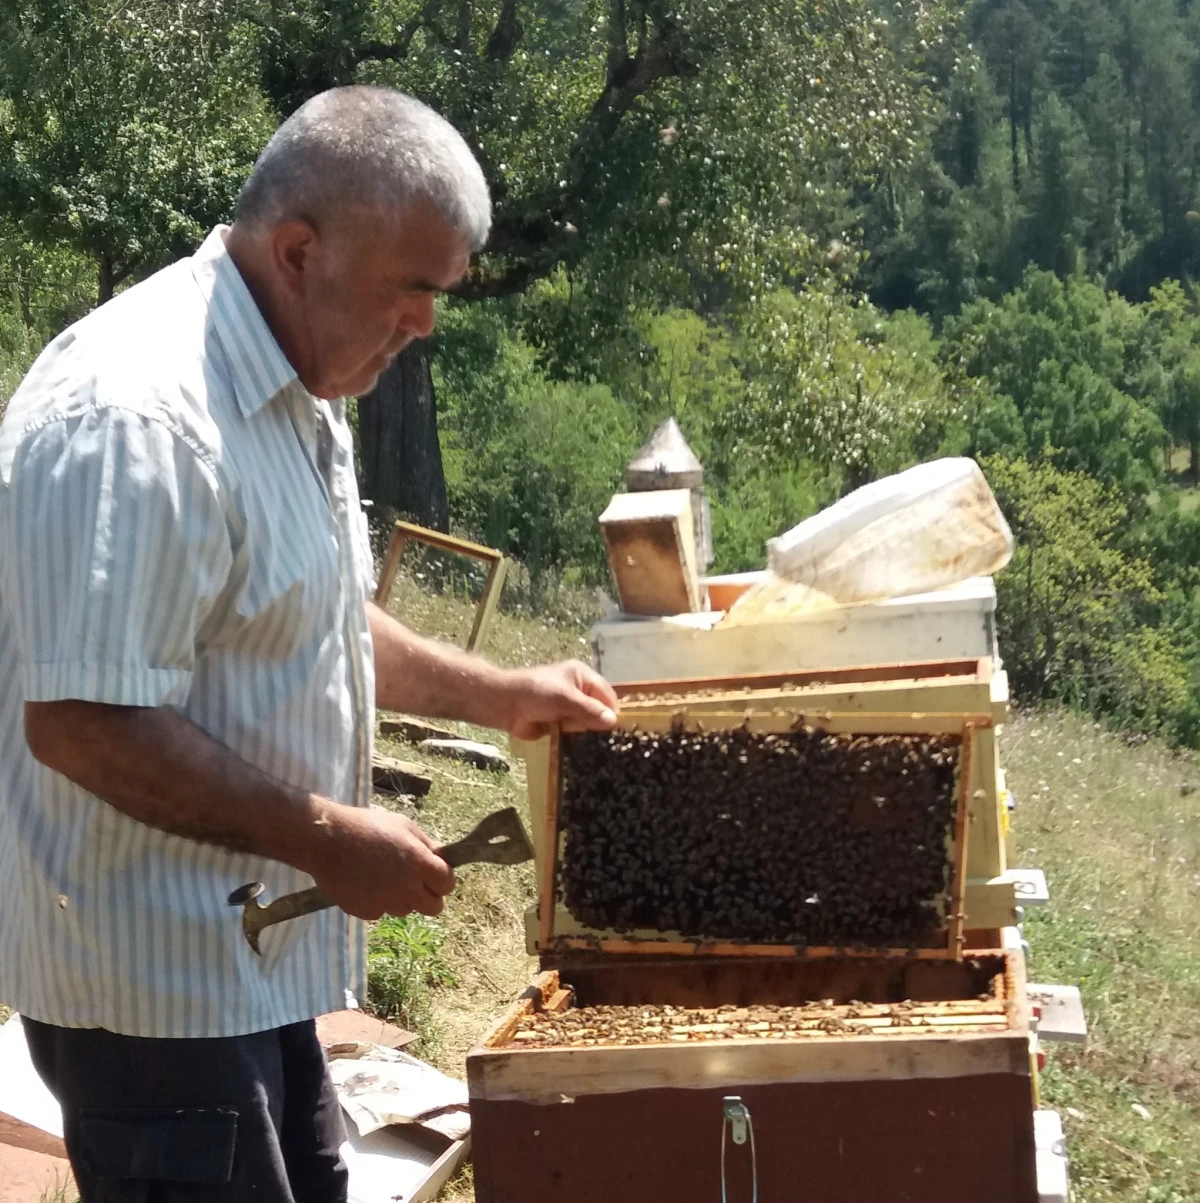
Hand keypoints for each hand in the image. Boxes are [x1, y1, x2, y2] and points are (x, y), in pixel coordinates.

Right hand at [306, 805, 455, 918]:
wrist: (326, 840)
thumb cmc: (367, 826)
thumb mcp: (403, 826)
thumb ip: (425, 846)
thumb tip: (440, 859)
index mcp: (419, 863)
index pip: (447, 884)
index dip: (443, 879)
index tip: (434, 873)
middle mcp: (406, 888)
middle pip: (434, 907)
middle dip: (429, 896)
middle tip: (415, 882)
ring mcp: (386, 903)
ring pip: (406, 909)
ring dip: (401, 898)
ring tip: (383, 876)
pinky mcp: (366, 912)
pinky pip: (381, 912)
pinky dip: (377, 901)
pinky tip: (365, 883)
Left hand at [501, 660, 618, 740]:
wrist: (504, 705)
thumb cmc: (536, 693)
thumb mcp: (565, 698)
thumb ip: (589, 710)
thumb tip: (613, 721)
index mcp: (582, 677)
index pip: (606, 694)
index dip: (611, 710)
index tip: (618, 729)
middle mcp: (579, 692)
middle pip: (600, 710)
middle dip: (600, 723)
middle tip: (607, 741)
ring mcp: (569, 709)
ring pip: (588, 723)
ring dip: (587, 733)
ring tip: (595, 746)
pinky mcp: (561, 725)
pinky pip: (576, 733)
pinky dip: (577, 739)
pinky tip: (584, 750)